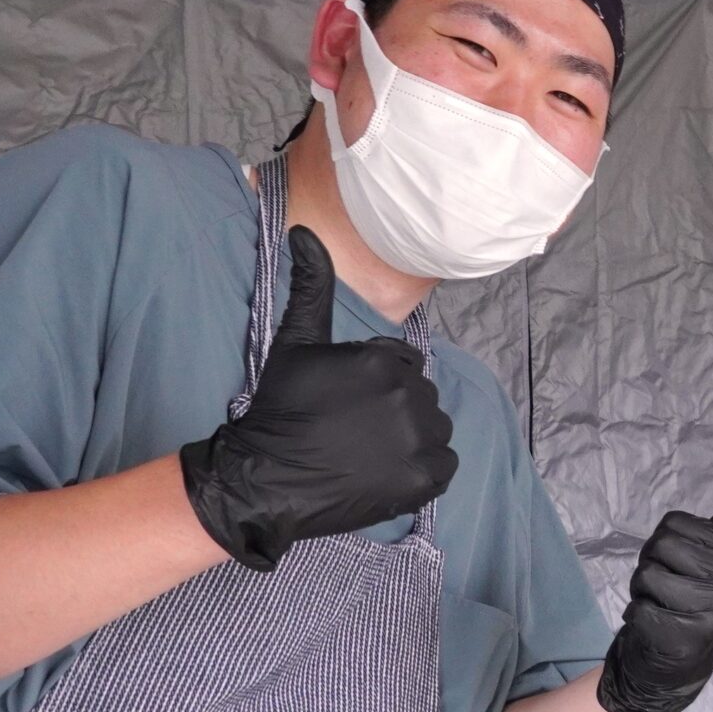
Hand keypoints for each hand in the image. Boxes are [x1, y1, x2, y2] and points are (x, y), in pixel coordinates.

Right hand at [179, 226, 458, 570]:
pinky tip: (385, 471)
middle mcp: (409, 397)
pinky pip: (444, 464)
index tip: (344, 401)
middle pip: (420, 395)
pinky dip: (421, 469)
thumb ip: (311, 286)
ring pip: (434, 427)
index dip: (373, 381)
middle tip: (351, 428)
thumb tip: (304, 231)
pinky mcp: (425, 479)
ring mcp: (420, 441)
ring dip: (410, 437)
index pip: (402, 363)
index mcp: (384, 361)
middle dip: (393, 407)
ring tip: (367, 450)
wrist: (269, 480)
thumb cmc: (281, 408)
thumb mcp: (294, 342)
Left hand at [598, 462, 712, 711]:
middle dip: (651, 559)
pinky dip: (638, 615)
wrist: (673, 661)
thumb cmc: (684, 591)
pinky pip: (641, 606)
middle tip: (668, 582)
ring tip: (663, 604)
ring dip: (642, 590)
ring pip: (648, 573)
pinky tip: (659, 626)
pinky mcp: (691, 633)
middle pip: (662, 540)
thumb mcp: (709, 550)